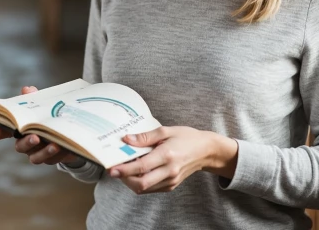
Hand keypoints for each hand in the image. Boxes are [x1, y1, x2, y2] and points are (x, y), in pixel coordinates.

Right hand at [0, 86, 83, 166]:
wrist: (67, 130)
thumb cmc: (48, 116)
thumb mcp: (42, 105)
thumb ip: (34, 98)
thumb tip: (28, 89)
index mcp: (21, 129)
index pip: (5, 131)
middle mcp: (26, 143)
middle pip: (20, 146)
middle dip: (27, 142)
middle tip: (35, 137)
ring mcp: (38, 152)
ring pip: (36, 157)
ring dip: (44, 152)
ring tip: (54, 145)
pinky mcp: (52, 158)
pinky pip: (52, 160)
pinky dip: (58, 154)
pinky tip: (64, 147)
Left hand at [107, 126, 237, 193]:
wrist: (206, 150)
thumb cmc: (186, 137)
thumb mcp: (166, 131)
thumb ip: (145, 137)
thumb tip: (127, 139)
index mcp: (167, 155)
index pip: (142, 166)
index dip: (125, 169)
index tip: (112, 169)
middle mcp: (170, 171)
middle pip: (142, 183)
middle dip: (124, 179)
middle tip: (115, 170)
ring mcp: (171, 180)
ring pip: (145, 188)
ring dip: (131, 181)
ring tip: (125, 169)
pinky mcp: (171, 185)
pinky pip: (152, 188)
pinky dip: (141, 182)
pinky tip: (138, 171)